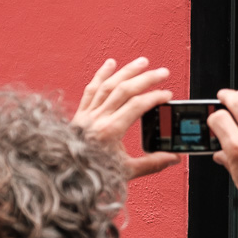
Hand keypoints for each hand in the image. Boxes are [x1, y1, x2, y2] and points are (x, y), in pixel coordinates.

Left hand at [71, 57, 180, 178]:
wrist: (63, 175)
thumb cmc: (92, 174)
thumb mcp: (126, 172)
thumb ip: (152, 164)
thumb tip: (173, 158)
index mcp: (110, 131)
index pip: (136, 105)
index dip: (154, 98)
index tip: (167, 95)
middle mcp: (97, 118)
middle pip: (124, 90)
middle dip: (146, 79)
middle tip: (163, 72)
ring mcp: (87, 114)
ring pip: (108, 85)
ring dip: (127, 71)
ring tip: (142, 62)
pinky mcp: (80, 114)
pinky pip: (91, 89)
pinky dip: (101, 75)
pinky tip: (111, 63)